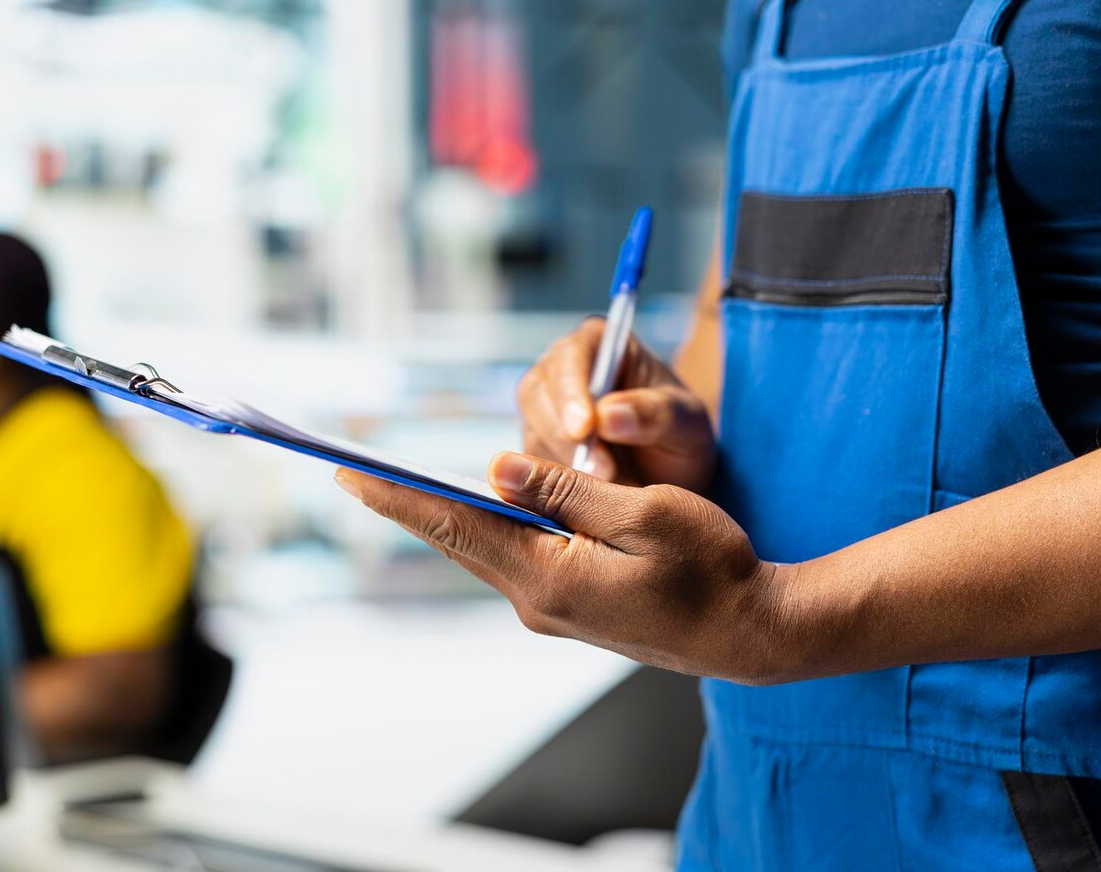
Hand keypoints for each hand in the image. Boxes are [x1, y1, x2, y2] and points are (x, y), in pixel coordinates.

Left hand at [335, 453, 800, 683]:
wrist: (752, 632)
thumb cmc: (713, 567)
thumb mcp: (645, 514)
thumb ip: (568, 492)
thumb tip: (499, 468)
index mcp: (551, 578)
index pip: (457, 524)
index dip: (400, 496)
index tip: (348, 473)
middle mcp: (538, 602)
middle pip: (457, 539)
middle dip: (403, 503)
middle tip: (350, 471)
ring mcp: (551, 611)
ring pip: (482, 549)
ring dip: (439, 515)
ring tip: (391, 485)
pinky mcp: (567, 607)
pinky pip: (511, 559)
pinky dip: (481, 529)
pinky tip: (467, 507)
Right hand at [517, 318, 713, 490]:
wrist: (672, 474)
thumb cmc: (681, 435)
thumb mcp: (686, 424)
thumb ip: (655, 414)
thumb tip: (607, 415)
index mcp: (602, 344)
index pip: (572, 355)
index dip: (571, 390)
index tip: (584, 429)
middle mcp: (565, 369)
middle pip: (537, 391)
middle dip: (563, 434)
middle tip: (600, 471)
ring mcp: (546, 407)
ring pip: (531, 429)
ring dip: (560, 462)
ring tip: (604, 486)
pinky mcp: (537, 444)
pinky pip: (529, 462)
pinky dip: (552, 482)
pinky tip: (585, 497)